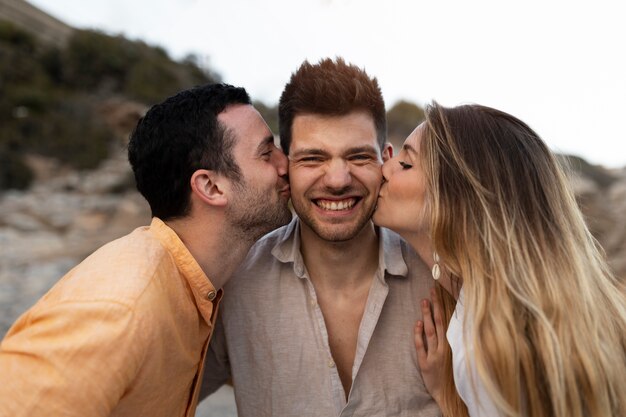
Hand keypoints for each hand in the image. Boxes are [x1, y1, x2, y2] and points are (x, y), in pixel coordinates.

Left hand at [415, 287, 446, 404]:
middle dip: (435, 305)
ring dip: (427, 315)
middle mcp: (445, 347)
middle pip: (439, 322)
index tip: (439, 291)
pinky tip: (417, 323)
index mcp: (452, 344)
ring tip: (424, 301)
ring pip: (431, 331)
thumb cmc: (451, 373)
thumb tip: (445, 320)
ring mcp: (435, 355)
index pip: (447, 320)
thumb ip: (450, 339)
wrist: (449, 395)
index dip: (443, 306)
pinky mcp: (426, 363)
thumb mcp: (454, 354)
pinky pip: (422, 346)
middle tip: (431, 290)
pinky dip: (419, 335)